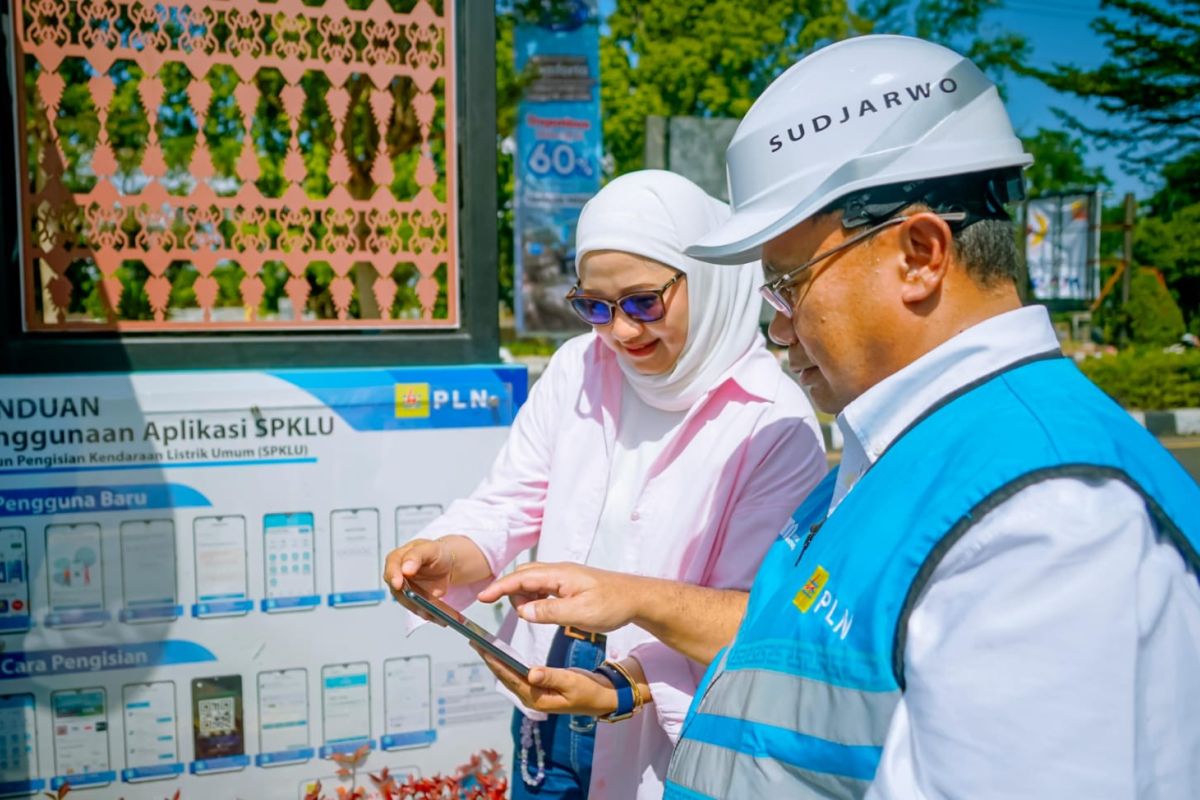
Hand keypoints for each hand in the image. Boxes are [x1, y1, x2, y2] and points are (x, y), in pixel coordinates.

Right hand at [383, 538, 453, 618]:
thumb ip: (416, 556)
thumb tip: (405, 569)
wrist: (446, 562)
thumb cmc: (435, 553)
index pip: (391, 567)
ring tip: (440, 615)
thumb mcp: (429, 549)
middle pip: (398, 591)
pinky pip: (421, 610)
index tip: (398, 584)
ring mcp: (405, 591)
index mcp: (398, 559)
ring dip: (424, 611)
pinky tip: (443, 617)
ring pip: (411, 604)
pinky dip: (432, 614)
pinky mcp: (414, 602)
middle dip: (411, 600)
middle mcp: (398, 577)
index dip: (393, 576)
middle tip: (424, 607)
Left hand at [471, 645, 618, 716]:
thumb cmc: (588, 691)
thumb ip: (552, 676)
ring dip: (496, 660)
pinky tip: (501, 653)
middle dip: (489, 659)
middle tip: (474, 641)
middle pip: (505, 676)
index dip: (495, 662)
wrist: (600, 698)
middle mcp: (531, 696)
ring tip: (482, 645)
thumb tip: (530, 672)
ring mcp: (533, 692)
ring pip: (509, 675)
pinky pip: (517, 674)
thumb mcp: (572, 682)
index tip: (481, 648)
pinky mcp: (537, 686)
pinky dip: (507, 663)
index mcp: (537, 697)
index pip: (510, 677)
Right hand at [476, 562, 638, 632]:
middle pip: (523, 576)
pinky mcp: (569, 585)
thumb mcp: (580, 613)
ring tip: (533, 616)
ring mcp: (564, 577)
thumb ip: (549, 612)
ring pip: (532, 582)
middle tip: (512, 613)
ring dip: (524, 597)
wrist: (637, 598)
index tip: (482, 597)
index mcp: (559, 575)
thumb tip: (523, 611)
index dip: (499, 588)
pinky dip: (535, 598)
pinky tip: (541, 611)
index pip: (520, 578)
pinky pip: (543, 587)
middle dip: (509, 592)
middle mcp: (559, 572)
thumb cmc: (613, 604)